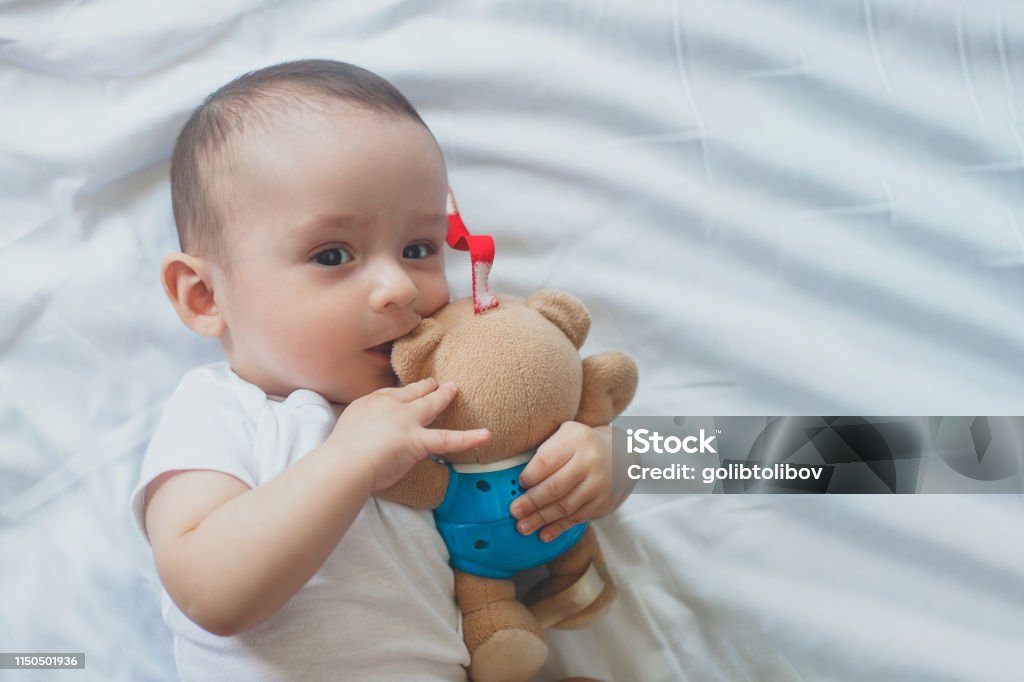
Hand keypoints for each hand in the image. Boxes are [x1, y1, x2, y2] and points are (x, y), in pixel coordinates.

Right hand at [329, 378, 489, 491]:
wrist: (346, 460)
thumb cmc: (342, 449)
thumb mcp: (350, 423)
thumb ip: (365, 420)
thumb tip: (373, 428)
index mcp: (375, 401)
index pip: (396, 393)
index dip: (408, 392)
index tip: (413, 392)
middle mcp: (394, 406)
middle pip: (415, 392)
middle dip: (428, 388)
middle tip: (436, 384)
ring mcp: (408, 421)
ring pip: (432, 405)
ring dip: (444, 396)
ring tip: (455, 390)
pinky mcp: (418, 441)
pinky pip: (448, 439)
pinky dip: (469, 437)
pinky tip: (485, 435)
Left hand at [509, 422, 624, 541]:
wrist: (623, 453)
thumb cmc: (584, 444)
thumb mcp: (567, 434)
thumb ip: (546, 451)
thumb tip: (521, 482)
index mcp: (576, 440)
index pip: (546, 461)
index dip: (529, 476)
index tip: (519, 485)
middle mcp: (590, 462)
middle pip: (554, 487)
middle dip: (531, 502)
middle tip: (515, 511)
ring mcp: (599, 484)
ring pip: (565, 506)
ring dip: (541, 519)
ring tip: (523, 527)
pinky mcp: (604, 503)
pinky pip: (577, 518)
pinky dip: (558, 528)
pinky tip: (544, 533)